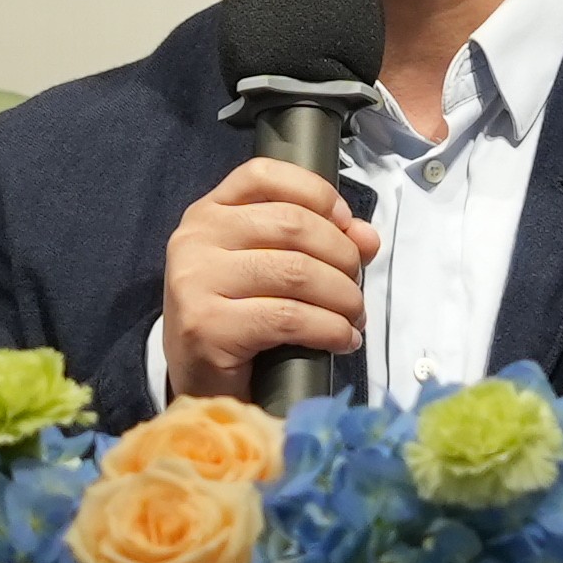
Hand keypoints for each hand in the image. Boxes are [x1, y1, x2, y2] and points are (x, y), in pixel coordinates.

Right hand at [162, 156, 375, 405]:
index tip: (345, 224)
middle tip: (356, 288)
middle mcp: (195, 238)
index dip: (315, 193)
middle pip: (291, 225)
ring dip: (342, 297)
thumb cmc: (238, 323)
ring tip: (353, 318)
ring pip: (296, 272)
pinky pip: (289, 317)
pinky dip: (330, 329)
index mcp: (208, 214)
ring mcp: (195, 280)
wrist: (200, 388)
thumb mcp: (273, 271)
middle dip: (342, 256)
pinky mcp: (206, 325)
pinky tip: (342, 340)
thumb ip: (318, 243)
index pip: (263, 175)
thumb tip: (367, 237)